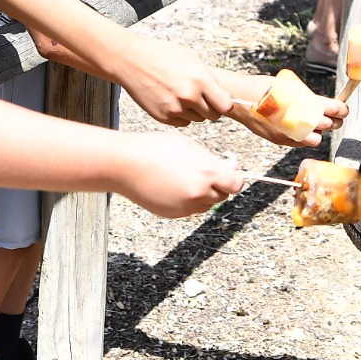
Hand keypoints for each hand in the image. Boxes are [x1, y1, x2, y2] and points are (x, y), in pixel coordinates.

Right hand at [116, 36, 235, 126]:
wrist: (131, 61)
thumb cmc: (162, 55)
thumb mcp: (191, 58)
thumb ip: (208, 77)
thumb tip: (222, 93)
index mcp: (200, 80)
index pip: (226, 105)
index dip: (224, 103)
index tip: (220, 100)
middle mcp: (189, 97)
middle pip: (213, 116)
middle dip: (210, 108)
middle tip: (200, 97)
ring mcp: (175, 109)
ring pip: (197, 119)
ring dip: (194, 111)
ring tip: (181, 95)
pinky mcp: (163, 117)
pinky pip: (182, 122)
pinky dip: (180, 115)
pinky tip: (172, 101)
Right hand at [118, 131, 245, 217]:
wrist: (124, 164)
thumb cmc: (154, 149)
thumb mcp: (188, 145)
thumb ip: (211, 159)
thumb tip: (229, 167)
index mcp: (207, 173)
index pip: (236, 184)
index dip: (233, 177)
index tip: (228, 170)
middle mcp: (199, 194)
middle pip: (223, 195)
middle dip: (217, 184)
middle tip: (203, 170)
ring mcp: (186, 207)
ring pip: (206, 204)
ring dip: (203, 193)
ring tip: (184, 176)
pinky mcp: (173, 214)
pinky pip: (189, 209)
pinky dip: (187, 200)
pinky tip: (173, 184)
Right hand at [223, 75, 346, 146]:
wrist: (235, 99)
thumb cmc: (258, 89)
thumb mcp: (286, 87)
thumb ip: (306, 97)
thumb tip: (324, 104)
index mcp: (299, 104)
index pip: (328, 109)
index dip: (339, 109)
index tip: (343, 107)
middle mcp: (293, 122)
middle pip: (326, 126)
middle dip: (333, 120)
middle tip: (336, 114)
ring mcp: (285, 134)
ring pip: (315, 139)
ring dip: (319, 130)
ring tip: (317, 121)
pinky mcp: (279, 140)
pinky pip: (299, 142)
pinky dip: (304, 135)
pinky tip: (300, 126)